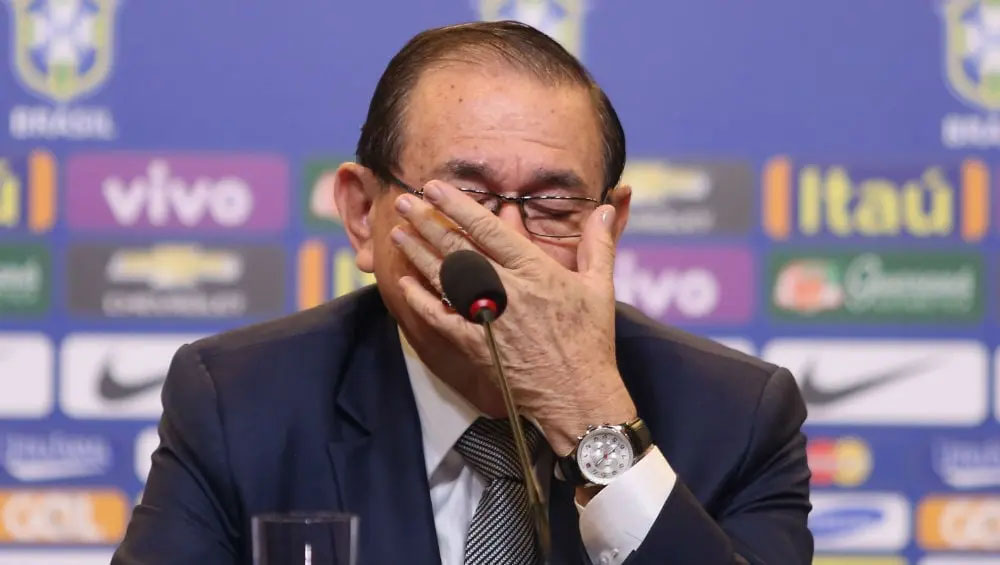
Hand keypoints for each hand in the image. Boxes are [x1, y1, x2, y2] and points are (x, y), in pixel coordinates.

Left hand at [390, 180, 636, 454]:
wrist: (577, 395)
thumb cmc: (590, 341)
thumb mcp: (599, 288)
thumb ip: (598, 244)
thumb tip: (606, 209)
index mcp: (535, 271)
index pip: (488, 229)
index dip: (458, 205)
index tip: (435, 188)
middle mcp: (507, 290)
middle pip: (458, 248)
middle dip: (428, 222)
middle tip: (405, 201)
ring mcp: (487, 318)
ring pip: (444, 278)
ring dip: (419, 254)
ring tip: (398, 233)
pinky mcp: (475, 345)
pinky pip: (440, 318)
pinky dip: (421, 300)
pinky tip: (406, 282)